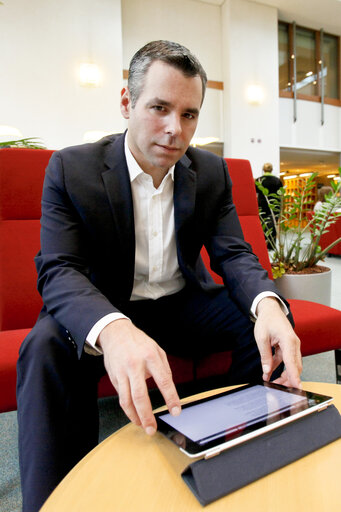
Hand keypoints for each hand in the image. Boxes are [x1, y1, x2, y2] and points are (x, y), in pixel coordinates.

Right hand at [97, 319, 180, 434]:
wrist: (115, 332)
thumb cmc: (138, 342)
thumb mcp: (157, 350)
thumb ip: (164, 369)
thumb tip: (169, 389)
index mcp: (150, 357)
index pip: (164, 381)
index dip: (171, 398)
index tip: (176, 411)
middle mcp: (135, 365)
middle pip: (140, 396)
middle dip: (147, 416)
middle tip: (152, 429)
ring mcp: (122, 372)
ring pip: (126, 400)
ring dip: (134, 416)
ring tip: (142, 425)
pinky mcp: (114, 377)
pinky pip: (121, 396)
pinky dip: (128, 407)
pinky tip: (134, 413)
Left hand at [254, 297, 301, 387]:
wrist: (270, 310)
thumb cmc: (267, 321)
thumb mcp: (261, 338)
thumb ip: (265, 356)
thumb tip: (267, 371)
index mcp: (288, 340)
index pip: (292, 362)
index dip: (294, 376)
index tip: (297, 387)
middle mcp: (294, 344)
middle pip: (295, 366)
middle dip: (288, 379)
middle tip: (277, 388)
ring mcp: (293, 346)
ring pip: (292, 365)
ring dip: (284, 375)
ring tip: (272, 383)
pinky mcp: (289, 347)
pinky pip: (286, 360)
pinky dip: (279, 368)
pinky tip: (269, 373)